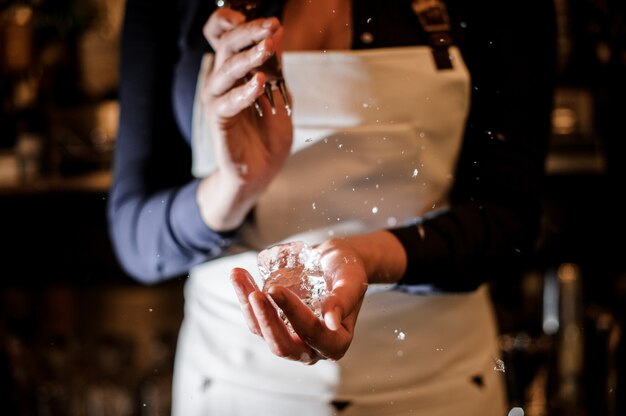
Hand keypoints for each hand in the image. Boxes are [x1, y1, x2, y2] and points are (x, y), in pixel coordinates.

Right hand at [197, 8, 292, 230]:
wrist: (260, 171)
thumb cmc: (268, 134)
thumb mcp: (279, 94)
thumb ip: (276, 66)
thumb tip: (278, 32)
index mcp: (236, 71)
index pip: (226, 37)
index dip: (239, 23)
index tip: (269, 19)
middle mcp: (222, 81)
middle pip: (227, 46)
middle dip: (249, 33)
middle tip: (271, 25)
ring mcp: (217, 100)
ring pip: (226, 71)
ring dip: (248, 58)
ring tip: (267, 49)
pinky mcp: (218, 121)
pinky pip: (227, 103)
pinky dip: (243, 92)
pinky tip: (258, 83)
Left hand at [230, 239, 368, 363]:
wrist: (335, 263)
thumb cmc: (348, 272)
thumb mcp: (351, 281)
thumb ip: (343, 300)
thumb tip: (331, 321)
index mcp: (336, 343)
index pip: (312, 333)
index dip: (292, 313)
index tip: (275, 288)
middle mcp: (312, 349)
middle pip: (282, 345)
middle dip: (265, 319)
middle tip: (255, 293)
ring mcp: (291, 340)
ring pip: (263, 332)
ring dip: (248, 306)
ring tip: (239, 276)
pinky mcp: (275, 327)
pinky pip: (256, 319)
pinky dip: (245, 298)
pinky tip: (240, 277)